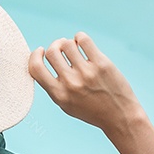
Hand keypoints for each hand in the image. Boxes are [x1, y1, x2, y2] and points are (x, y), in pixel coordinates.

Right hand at [29, 32, 145, 132]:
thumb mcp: (66, 104)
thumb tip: (44, 60)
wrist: (119, 116)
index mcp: (58, 94)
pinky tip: (82, 43)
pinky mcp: (101, 64)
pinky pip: (84, 40)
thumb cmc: (91, 110)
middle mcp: (70, 83)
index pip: (36, 68)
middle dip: (54, 46)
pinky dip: (79, 38)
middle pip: (52, 52)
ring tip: (74, 47)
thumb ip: (53, 86)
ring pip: (67, 44)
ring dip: (68, 42)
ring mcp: (86, 73)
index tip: (40, 51)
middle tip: (60, 47)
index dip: (34, 55)